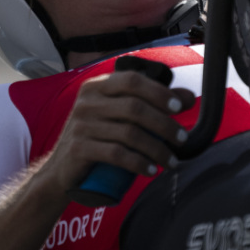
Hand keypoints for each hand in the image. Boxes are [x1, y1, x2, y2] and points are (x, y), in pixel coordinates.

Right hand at [41, 70, 194, 191]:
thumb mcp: (119, 117)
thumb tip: (188, 98)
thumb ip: (150, 104)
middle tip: (181, 139)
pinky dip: (138, 162)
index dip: (159, 92)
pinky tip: (151, 170)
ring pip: (129, 133)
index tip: (179, 108)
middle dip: (164, 124)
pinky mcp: (79, 149)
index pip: (132, 80)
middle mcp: (87, 102)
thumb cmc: (96, 138)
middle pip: (134, 108)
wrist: (60, 169)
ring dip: (157, 148)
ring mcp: (81, 125)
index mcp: (97, 87)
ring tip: (171, 161)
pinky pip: (116, 154)